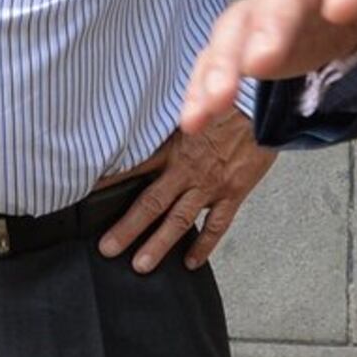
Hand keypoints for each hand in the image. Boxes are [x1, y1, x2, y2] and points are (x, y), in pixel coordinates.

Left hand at [96, 110, 279, 271]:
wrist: (268, 102)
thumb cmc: (231, 92)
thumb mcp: (192, 93)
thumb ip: (170, 112)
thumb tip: (147, 114)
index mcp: (174, 145)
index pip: (134, 166)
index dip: (109, 182)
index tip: (88, 195)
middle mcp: (188, 169)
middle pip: (151, 203)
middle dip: (127, 228)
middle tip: (108, 248)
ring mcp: (211, 184)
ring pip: (179, 220)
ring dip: (158, 244)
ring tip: (141, 265)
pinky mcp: (234, 192)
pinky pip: (217, 225)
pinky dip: (204, 245)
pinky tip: (191, 261)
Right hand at [180, 0, 356, 137]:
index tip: (341, 8)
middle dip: (268, 23)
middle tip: (256, 60)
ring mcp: (272, 3)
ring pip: (238, 24)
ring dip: (220, 64)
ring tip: (209, 106)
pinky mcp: (250, 35)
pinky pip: (218, 54)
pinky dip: (203, 83)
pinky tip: (192, 118)